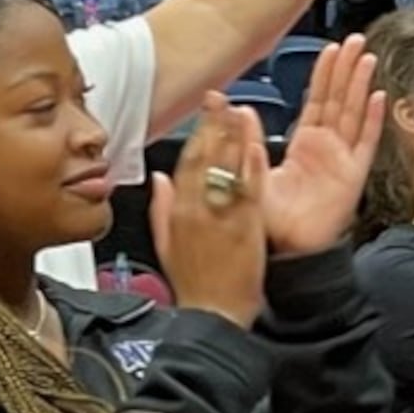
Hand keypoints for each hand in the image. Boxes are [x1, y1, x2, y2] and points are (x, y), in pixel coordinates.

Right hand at [153, 99, 271, 324]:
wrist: (214, 315)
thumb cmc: (193, 284)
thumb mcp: (166, 244)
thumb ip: (161, 207)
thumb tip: (158, 178)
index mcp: (177, 211)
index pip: (185, 162)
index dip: (196, 134)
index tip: (203, 112)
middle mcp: (196, 209)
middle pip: (204, 158)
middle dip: (212, 125)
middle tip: (219, 97)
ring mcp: (221, 216)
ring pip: (225, 168)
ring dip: (232, 136)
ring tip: (237, 109)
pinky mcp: (245, 227)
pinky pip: (248, 190)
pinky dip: (250, 165)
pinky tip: (255, 143)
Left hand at [255, 37, 381, 255]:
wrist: (282, 250)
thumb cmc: (268, 217)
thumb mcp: (249, 169)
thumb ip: (246, 139)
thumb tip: (236, 109)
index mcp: (303, 145)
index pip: (316, 100)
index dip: (325, 74)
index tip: (331, 49)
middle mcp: (326, 149)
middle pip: (340, 100)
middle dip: (348, 69)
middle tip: (356, 41)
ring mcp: (342, 161)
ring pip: (354, 113)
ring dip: (360, 85)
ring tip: (367, 58)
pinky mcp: (353, 177)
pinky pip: (365, 143)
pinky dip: (372, 120)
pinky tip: (378, 98)